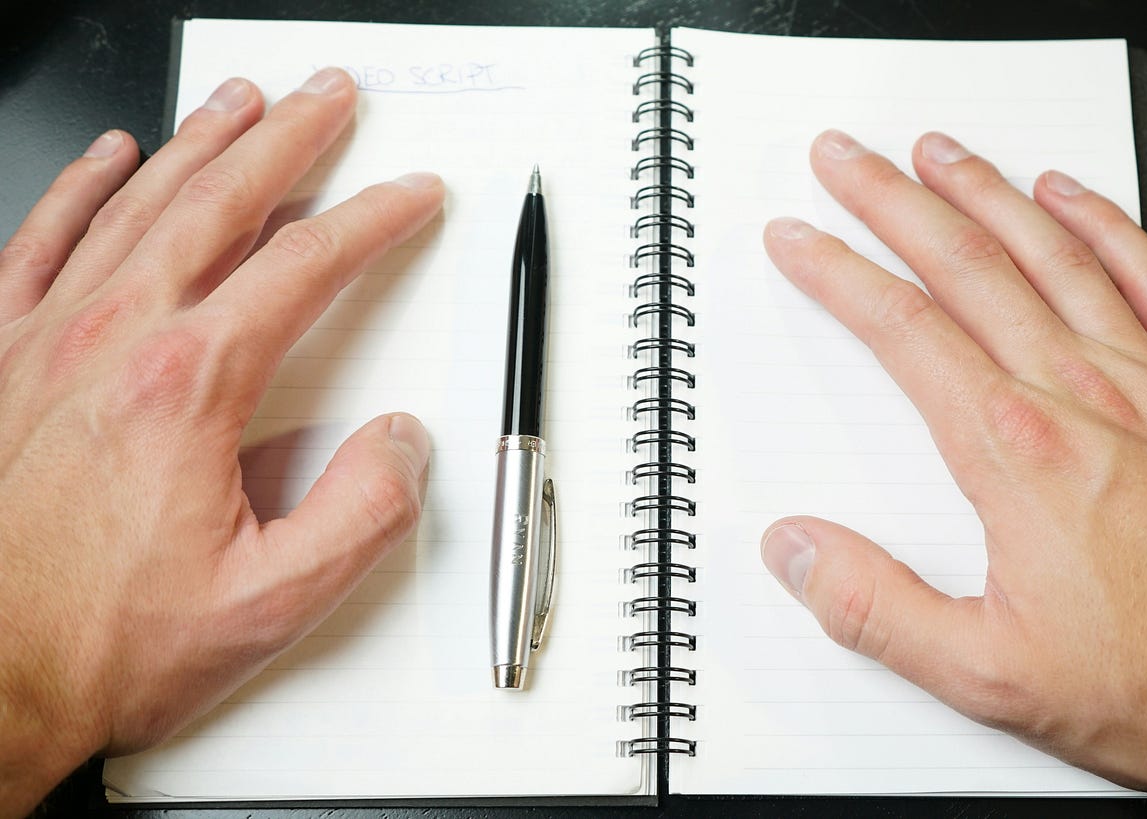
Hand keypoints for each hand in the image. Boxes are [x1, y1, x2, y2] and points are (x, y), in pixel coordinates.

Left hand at [0, 68, 441, 814]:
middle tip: (328, 98)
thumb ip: (361, 516)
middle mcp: (110, 344)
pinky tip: (109, 159)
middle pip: (219, 204)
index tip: (407, 195)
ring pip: (137, 205)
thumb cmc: (97, 641)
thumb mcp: (270, 604)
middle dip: (287, 139)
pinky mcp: (1, 361)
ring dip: (200, 143)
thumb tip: (400, 444)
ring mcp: (44, 343)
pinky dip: (80, 188)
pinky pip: (40, 242)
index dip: (371, 220)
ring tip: (240, 103)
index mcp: (185, 388)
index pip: (303, 268)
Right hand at [760, 129, 1146, 814]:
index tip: (802, 240)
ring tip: (941, 153)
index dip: (838, 274)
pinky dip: (1106, 224)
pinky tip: (1072, 196)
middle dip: (893, 202)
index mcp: (1015, 455)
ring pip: (1051, 254)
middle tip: (851, 161)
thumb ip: (873, 606)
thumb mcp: (986, 674)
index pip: (902, 332)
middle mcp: (1080, 397)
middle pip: (967, 267)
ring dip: (986, 192)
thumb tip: (798, 552)